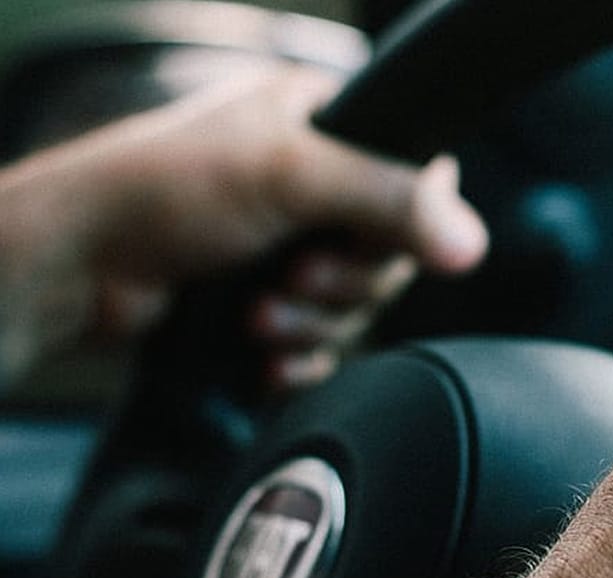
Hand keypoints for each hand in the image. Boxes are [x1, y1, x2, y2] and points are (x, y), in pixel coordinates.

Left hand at [0, 67, 486, 388]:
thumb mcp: (289, 175)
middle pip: (390, 254)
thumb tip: (469, 242)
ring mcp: (291, 244)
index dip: (405, 222)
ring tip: (261, 314)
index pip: (417, 176)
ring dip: (315, 323)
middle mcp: (314, 183)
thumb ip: (389, 200)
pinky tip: (268, 355)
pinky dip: (302, 355)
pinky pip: (325, 342)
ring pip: (356, 306)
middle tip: (296, 276)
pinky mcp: (271, 300)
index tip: (363, 240)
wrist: (79, 266)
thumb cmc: (161, 191)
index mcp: (324, 124)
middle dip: (344, 283)